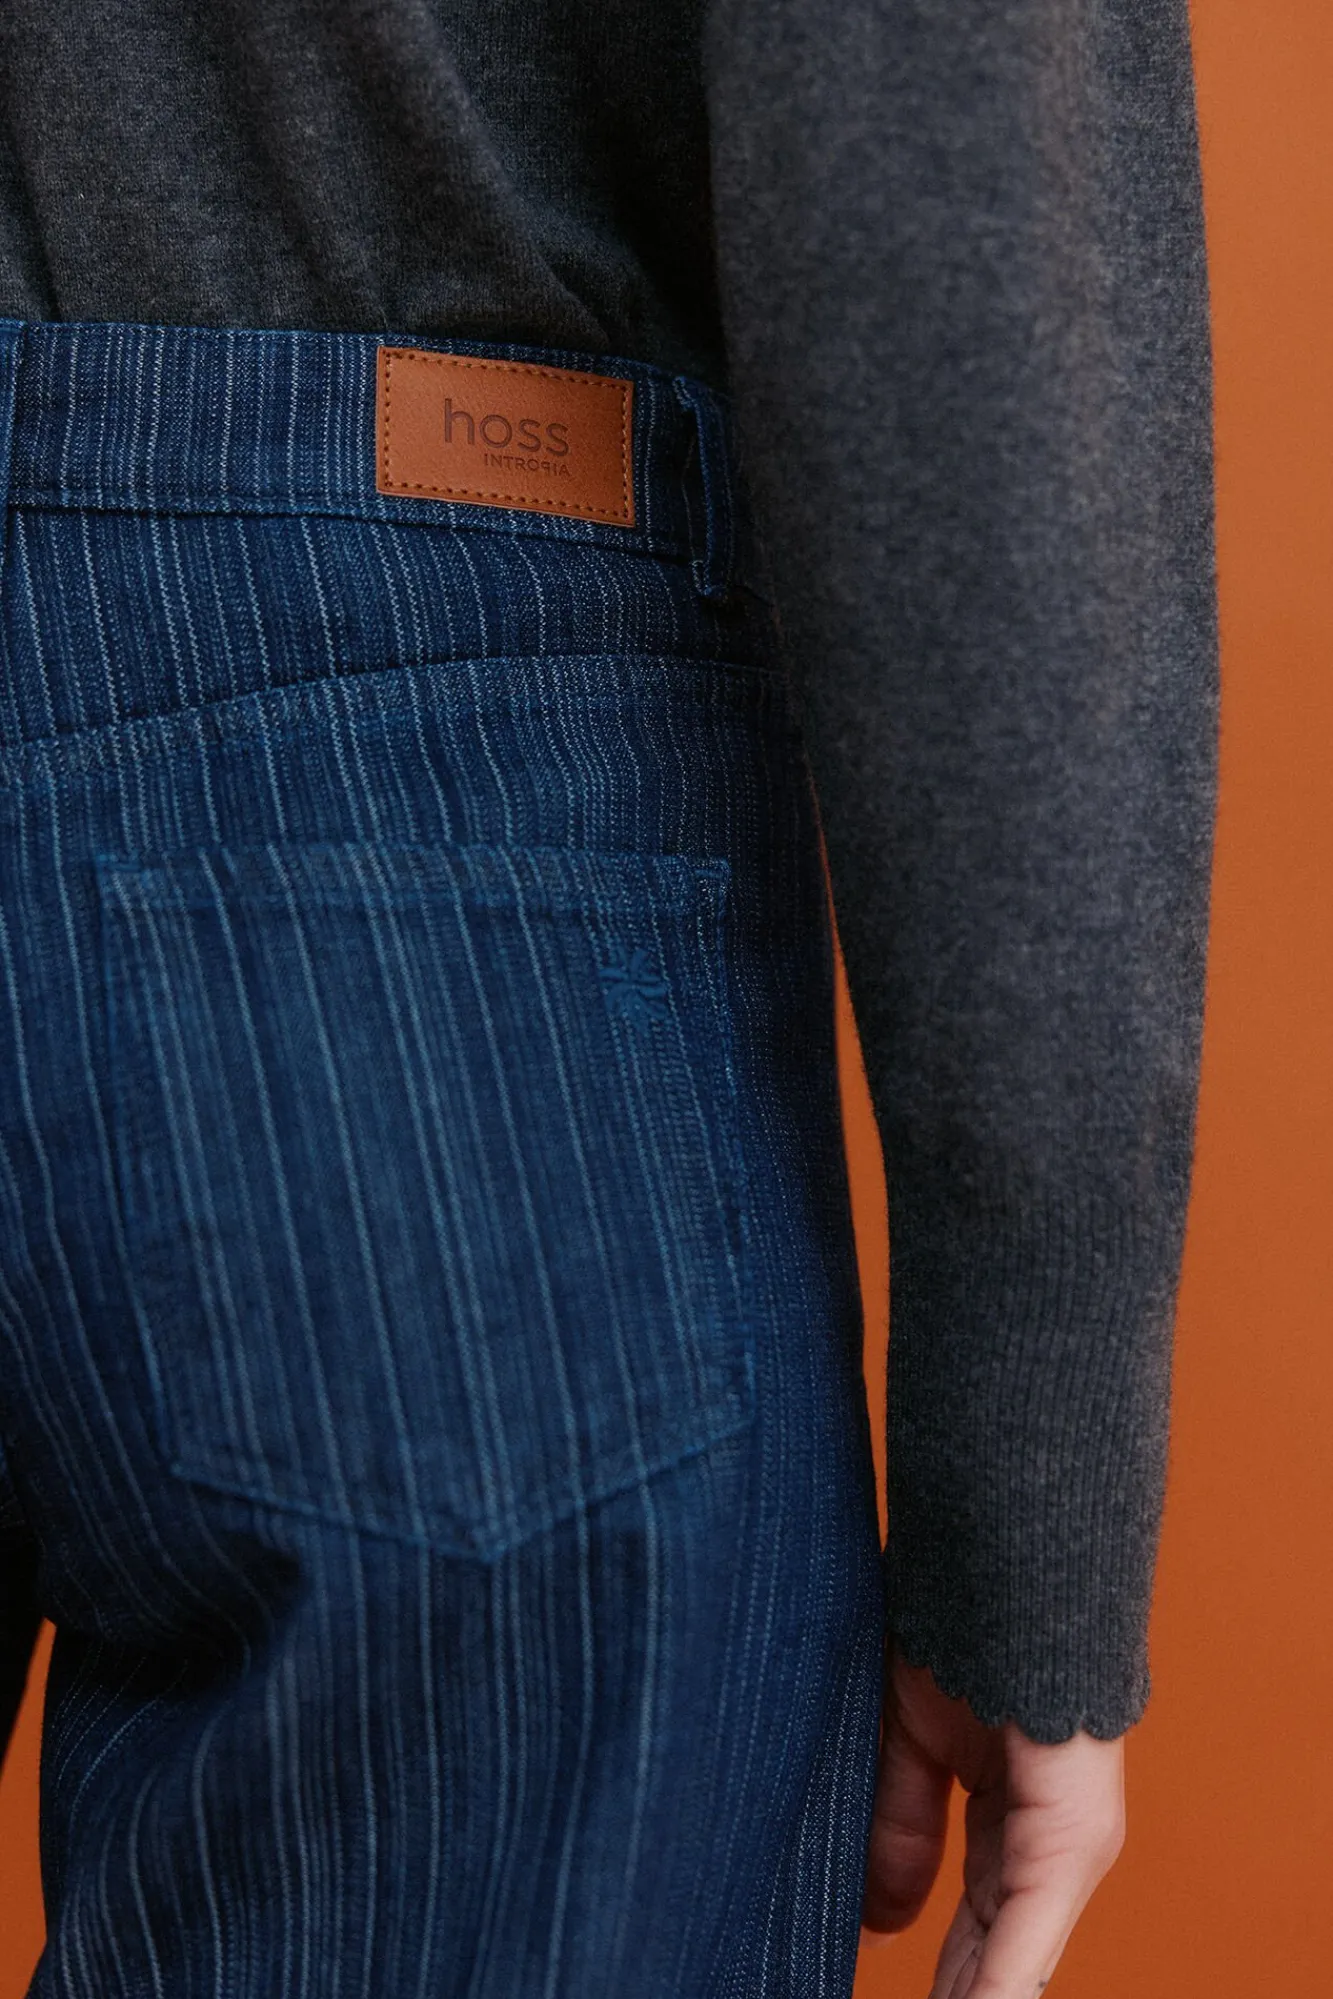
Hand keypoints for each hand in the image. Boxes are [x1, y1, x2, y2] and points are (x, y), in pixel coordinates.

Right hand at [859, 1636, 1125, 1997]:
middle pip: (994, 1955)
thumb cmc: (954, 1630)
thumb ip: (899, 1827)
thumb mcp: (905, 1741)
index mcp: (1010, 1816)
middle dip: (955, 1996)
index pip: (975, 1924)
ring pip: (1013, 1961)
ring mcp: (1067, 1843)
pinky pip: (1024, 1937)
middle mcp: (1047, 1840)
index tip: (877, 1996)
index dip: (939, 1974)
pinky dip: (994, 1988)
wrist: (990, 1566)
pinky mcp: (1071, 1836)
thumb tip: (880, 1921)